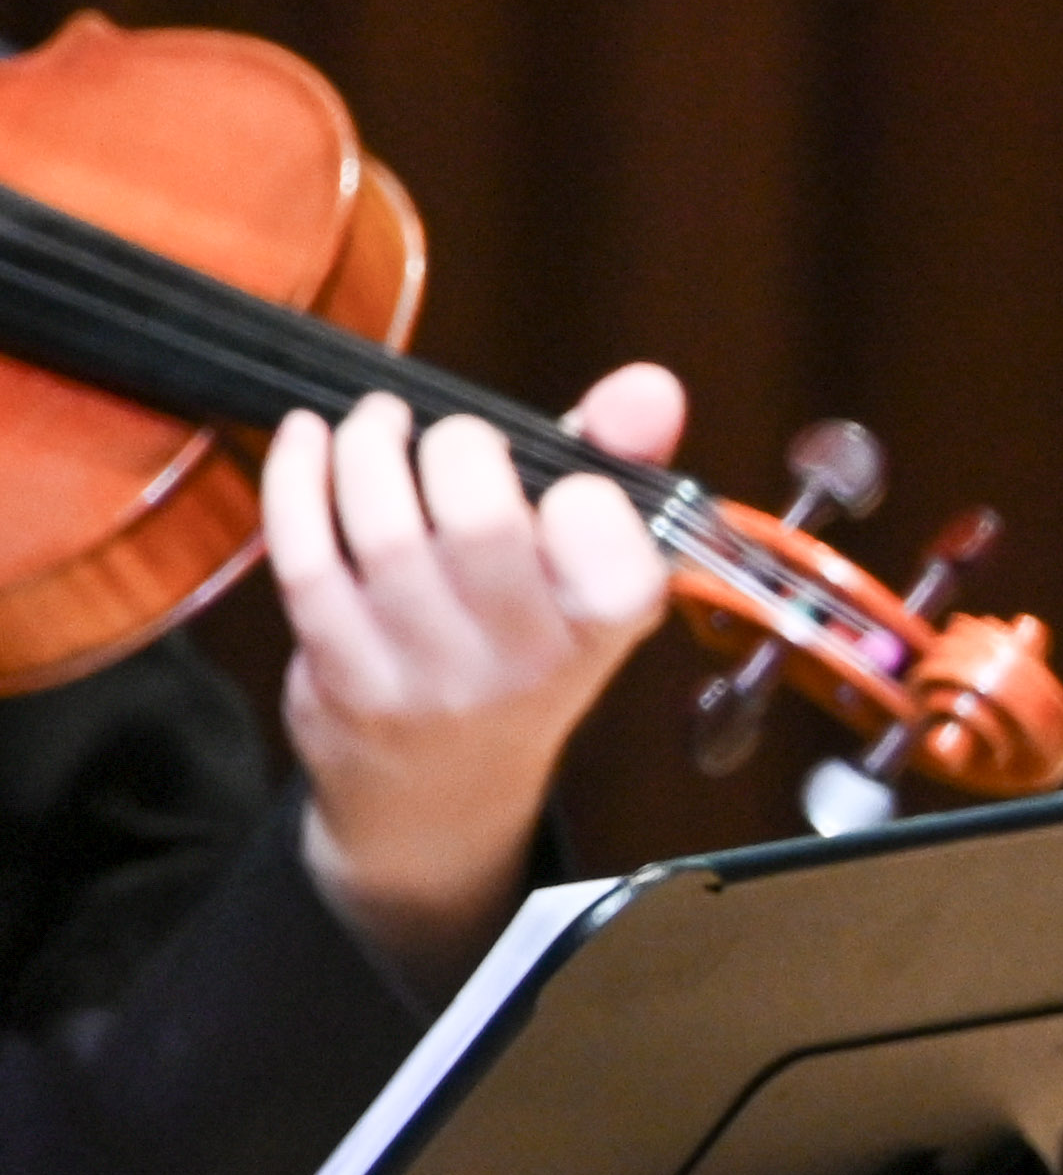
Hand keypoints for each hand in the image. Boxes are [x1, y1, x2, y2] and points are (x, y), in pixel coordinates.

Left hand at [272, 364, 686, 994]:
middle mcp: (528, 662)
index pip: (609, 541)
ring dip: (368, 449)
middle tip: (449, 437)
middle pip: (483, 522)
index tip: (561, 488)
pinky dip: (298, 481)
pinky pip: (306, 561)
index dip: (579, 492)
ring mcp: (430, 677)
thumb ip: (625, 460)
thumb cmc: (525, 640)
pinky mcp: (343, 679)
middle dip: (455, 445)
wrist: (442, 790)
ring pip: (385, 534)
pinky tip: (307, 443)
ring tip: (375, 423)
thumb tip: (652, 383)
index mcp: (610, 623)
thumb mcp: (595, 560)